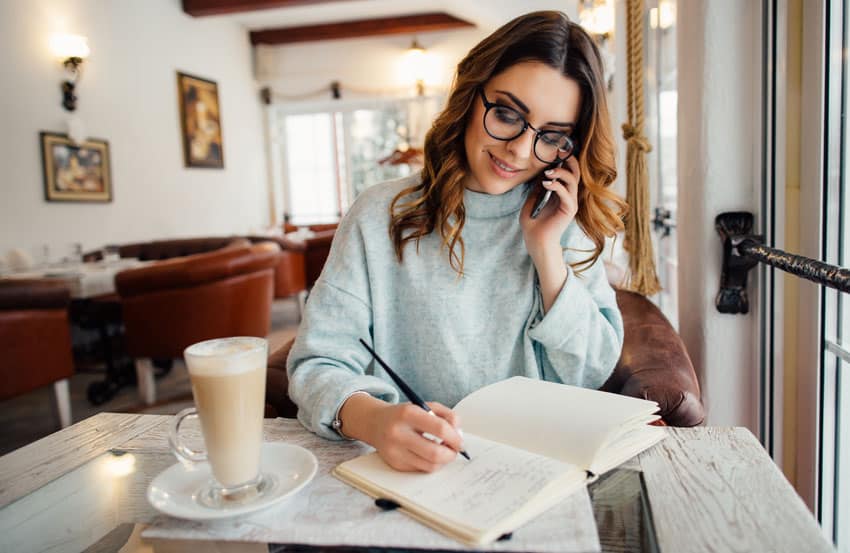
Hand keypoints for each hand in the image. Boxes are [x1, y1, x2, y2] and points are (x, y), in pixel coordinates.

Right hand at [342, 395, 463, 471]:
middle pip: (435, 453)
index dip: (455, 437)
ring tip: (443, 451)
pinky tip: (429, 454)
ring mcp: (395, 451)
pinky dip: (431, 463)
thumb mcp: (424, 405)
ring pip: (430, 465)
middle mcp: (398, 433)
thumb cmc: (405, 414)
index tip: (459, 440)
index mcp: (407, 413)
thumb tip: (459, 434)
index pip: (439, 428)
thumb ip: (447, 415)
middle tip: (455, 449)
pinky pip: (421, 469)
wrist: (375, 423)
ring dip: (443, 460)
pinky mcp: (395, 464)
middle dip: (451, 453)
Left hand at [520, 155, 580, 261]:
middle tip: (559, 153)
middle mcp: (568, 196)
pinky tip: (546, 183)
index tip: (556, 150)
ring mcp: (570, 203)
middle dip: (569, 161)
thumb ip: (537, 188)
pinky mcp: (569, 210)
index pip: (569, 172)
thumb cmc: (532, 223)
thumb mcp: (531, 200)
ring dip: (561, 172)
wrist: (535, 241)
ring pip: (573, 180)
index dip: (565, 160)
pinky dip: (557, 185)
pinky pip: (567, 193)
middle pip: (576, 173)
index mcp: (561, 193)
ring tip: (548, 171)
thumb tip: (541, 173)